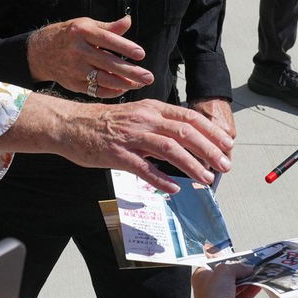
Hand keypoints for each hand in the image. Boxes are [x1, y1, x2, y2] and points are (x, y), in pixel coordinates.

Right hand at [27, 15, 153, 96]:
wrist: (40, 52)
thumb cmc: (69, 35)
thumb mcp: (85, 25)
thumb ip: (108, 27)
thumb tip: (128, 21)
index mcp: (82, 32)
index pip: (107, 40)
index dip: (125, 47)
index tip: (141, 54)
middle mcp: (78, 51)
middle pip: (108, 63)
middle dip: (130, 71)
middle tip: (148, 77)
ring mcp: (75, 69)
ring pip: (103, 79)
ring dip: (123, 84)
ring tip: (139, 84)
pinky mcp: (73, 83)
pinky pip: (95, 90)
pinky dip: (110, 92)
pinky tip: (123, 88)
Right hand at [57, 100, 233, 190]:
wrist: (70, 124)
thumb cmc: (104, 124)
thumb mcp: (137, 116)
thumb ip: (160, 127)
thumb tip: (186, 143)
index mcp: (152, 108)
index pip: (190, 117)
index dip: (211, 131)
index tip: (227, 145)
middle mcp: (145, 119)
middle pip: (185, 132)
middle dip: (210, 150)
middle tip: (224, 165)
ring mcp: (131, 137)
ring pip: (170, 149)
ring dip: (192, 165)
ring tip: (206, 179)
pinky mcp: (117, 154)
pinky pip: (143, 168)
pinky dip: (161, 179)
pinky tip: (174, 188)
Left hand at [191, 260, 257, 297]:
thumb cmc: (212, 297)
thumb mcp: (225, 271)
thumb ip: (237, 266)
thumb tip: (246, 268)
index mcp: (201, 276)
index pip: (214, 263)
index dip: (226, 259)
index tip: (238, 256)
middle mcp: (208, 287)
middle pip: (227, 275)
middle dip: (240, 271)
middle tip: (251, 266)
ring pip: (236, 286)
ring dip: (247, 280)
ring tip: (258, 274)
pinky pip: (242, 297)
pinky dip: (250, 291)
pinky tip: (258, 285)